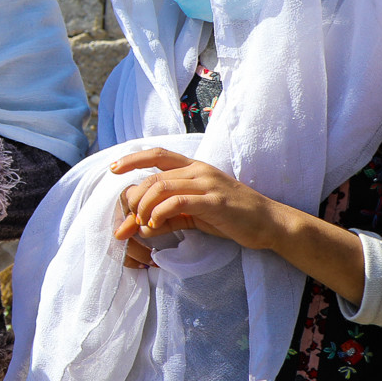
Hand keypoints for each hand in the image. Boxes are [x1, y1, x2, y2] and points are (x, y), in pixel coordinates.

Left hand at [108, 147, 363, 302]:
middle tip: (128, 220)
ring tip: (142, 223)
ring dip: (143, 207)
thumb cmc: (230, 217)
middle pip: (152, 177)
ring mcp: (207, 184)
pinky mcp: (214, 201)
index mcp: (194, 168)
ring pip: (161, 186)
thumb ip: (168, 215)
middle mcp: (199, 170)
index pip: (157, 154)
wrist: (268, 223)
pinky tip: (155, 225)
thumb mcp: (194, 214)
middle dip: (133, 199)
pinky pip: (177, 202)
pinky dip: (159, 213)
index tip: (112, 169)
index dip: (132, 159)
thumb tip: (138, 226)